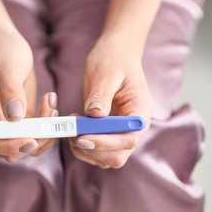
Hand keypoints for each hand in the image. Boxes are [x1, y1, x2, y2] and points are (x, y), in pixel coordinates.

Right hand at [0, 31, 57, 161]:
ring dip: (44, 133)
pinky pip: (35, 134)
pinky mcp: (21, 121)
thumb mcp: (8, 68)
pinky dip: (47, 125)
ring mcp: (7, 123)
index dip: (8, 146)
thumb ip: (11, 92)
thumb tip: (15, 117)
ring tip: (51, 106)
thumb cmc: (5, 54)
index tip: (30, 140)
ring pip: (25, 145)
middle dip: (33, 141)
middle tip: (50, 120)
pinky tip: (50, 103)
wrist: (8, 48)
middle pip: (8, 149)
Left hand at [69, 36, 153, 167]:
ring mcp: (120, 131)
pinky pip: (96, 150)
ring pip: (105, 158)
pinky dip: (81, 146)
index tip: (83, 138)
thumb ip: (101, 95)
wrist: (115, 53)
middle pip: (118, 155)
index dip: (106, 143)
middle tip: (74, 135)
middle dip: (94, 150)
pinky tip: (73, 128)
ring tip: (71, 128)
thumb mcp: (107, 73)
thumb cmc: (114, 59)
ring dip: (85, 150)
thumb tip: (94, 114)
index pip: (128, 139)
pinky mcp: (106, 131)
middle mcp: (133, 126)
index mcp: (140, 112)